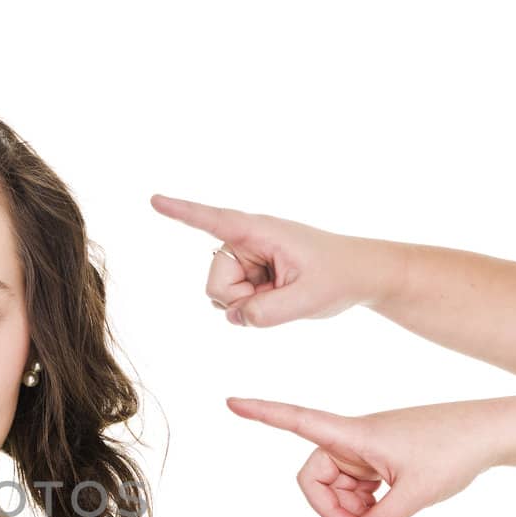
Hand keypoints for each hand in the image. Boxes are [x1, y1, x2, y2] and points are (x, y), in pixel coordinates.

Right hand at [150, 195, 404, 326]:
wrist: (361, 275)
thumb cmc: (339, 276)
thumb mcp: (307, 299)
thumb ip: (266, 313)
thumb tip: (233, 316)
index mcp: (260, 232)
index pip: (214, 220)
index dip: (182, 212)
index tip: (154, 200)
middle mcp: (247, 240)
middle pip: (216, 281)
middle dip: (240, 299)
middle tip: (280, 294)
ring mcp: (246, 257)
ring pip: (221, 294)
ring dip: (249, 304)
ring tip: (283, 292)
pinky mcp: (249, 272)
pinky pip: (232, 300)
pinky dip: (252, 306)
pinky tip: (277, 295)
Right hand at [226, 395, 501, 516]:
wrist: (492, 432)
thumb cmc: (456, 451)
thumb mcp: (416, 495)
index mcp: (355, 434)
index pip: (297, 420)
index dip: (262, 413)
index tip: (230, 402)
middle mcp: (353, 438)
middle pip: (313, 476)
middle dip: (328, 507)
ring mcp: (366, 449)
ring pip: (334, 485)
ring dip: (348, 510)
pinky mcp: (379, 458)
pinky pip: (354, 485)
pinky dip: (363, 505)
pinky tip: (387, 509)